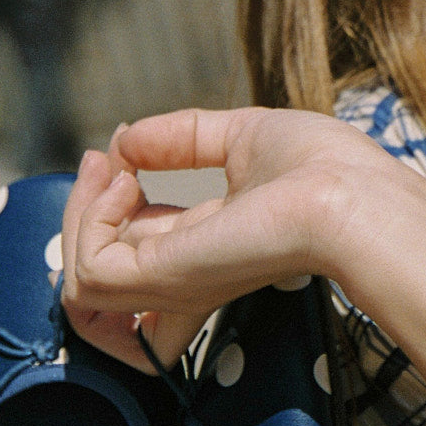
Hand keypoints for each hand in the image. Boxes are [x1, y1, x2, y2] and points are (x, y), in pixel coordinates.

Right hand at [61, 105, 412, 369]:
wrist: (348, 195)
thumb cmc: (322, 168)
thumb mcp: (241, 137)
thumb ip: (180, 138)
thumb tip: (125, 138)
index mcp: (208, 254)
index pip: (134, 265)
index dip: (106, 216)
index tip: (118, 164)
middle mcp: (186, 281)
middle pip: (97, 281)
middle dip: (81, 214)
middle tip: (105, 163)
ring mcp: (174, 287)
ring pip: (78, 284)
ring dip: (78, 214)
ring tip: (112, 172)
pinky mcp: (164, 282)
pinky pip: (86, 274)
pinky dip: (88, 221)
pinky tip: (124, 183)